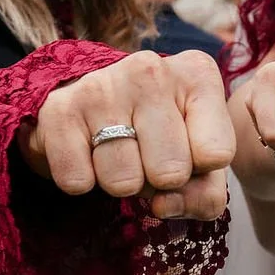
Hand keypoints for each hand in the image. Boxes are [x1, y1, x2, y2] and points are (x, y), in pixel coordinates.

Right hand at [18, 50, 234, 220]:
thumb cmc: (160, 138)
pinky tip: (86, 153)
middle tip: (146, 158)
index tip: (185, 151)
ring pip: (124, 182)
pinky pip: (78, 182)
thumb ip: (206, 195)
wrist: (87, 111)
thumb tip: (163, 204)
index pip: (217, 154)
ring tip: (118, 154)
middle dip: (158, 182)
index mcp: (197, 75)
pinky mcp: (58, 109)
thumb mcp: (200, 164)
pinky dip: (83, 182)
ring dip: (121, 184)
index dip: (199, 171)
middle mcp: (150, 69)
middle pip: (171, 172)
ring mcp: (101, 85)